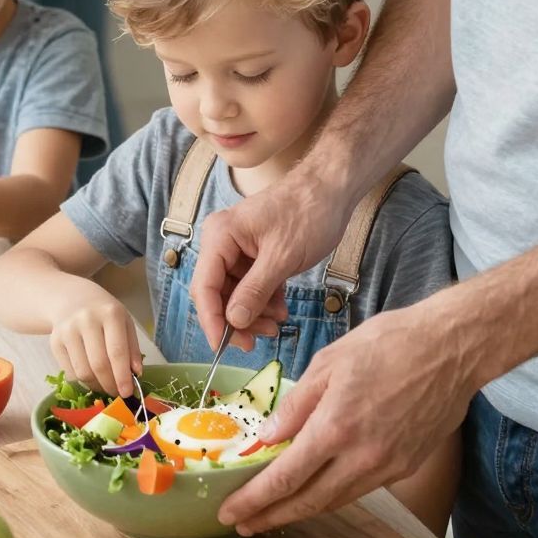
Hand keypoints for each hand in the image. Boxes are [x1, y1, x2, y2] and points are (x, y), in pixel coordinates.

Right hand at [50, 286, 143, 400]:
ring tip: (105, 386)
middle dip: (110, 385)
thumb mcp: (124, 322)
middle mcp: (86, 320)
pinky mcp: (54, 342)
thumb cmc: (103, 313)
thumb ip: (132, 347)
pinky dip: (83, 381)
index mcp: (110, 313)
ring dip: (96, 386)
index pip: (117, 351)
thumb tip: (136, 374)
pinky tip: (91, 378)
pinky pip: (70, 372)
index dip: (122, 376)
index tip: (128, 393)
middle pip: (99, 364)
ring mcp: (68, 331)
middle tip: (117, 394)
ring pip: (83, 372)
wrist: (70, 298)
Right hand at [190, 166, 351, 349]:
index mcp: (221, 236)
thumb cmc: (309, 213)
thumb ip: (254, 292)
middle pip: (217, 293)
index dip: (211, 320)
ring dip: (252, 314)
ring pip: (234, 294)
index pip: (204, 286)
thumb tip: (233, 321)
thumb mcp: (282, 258)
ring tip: (277, 324)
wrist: (332, 190)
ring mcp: (238, 248)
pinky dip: (263, 302)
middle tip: (257, 341)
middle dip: (236, 320)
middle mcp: (222, 241)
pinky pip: (250, 287)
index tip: (223, 347)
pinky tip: (280, 311)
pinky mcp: (254, 254)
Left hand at [217, 295, 472, 534]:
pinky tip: (316, 490)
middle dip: (270, 517)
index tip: (229, 513)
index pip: (284, 479)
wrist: (452, 350)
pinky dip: (332, 495)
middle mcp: (361, 458)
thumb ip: (296, 406)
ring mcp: (387, 467)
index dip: (253, 501)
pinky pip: (360, 489)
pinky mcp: (405, 467)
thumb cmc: (391, 344)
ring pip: (334, 501)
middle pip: (307, 503)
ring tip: (273, 513)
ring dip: (300, 511)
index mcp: (335, 428)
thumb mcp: (329, 362)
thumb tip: (267, 438)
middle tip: (243, 525)